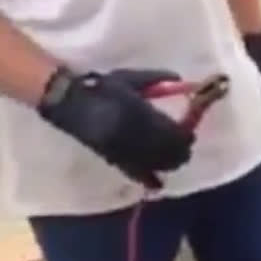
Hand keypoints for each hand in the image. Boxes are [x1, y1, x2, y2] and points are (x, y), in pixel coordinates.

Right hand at [36, 67, 194, 188]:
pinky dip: (149, 178)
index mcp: (143, 115)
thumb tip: (181, 80)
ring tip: (173, 159)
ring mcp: (126, 150)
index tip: (190, 133)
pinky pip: (136, 174)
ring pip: (156, 165)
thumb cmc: (102, 87)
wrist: (70, 102)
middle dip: (181, 152)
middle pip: (169, 153)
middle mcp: (137, 136)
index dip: (185, 137)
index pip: (174, 134)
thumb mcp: (132, 78)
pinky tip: (157, 182)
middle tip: (185, 147)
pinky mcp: (113, 160)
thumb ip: (157, 78)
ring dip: (168, 163)